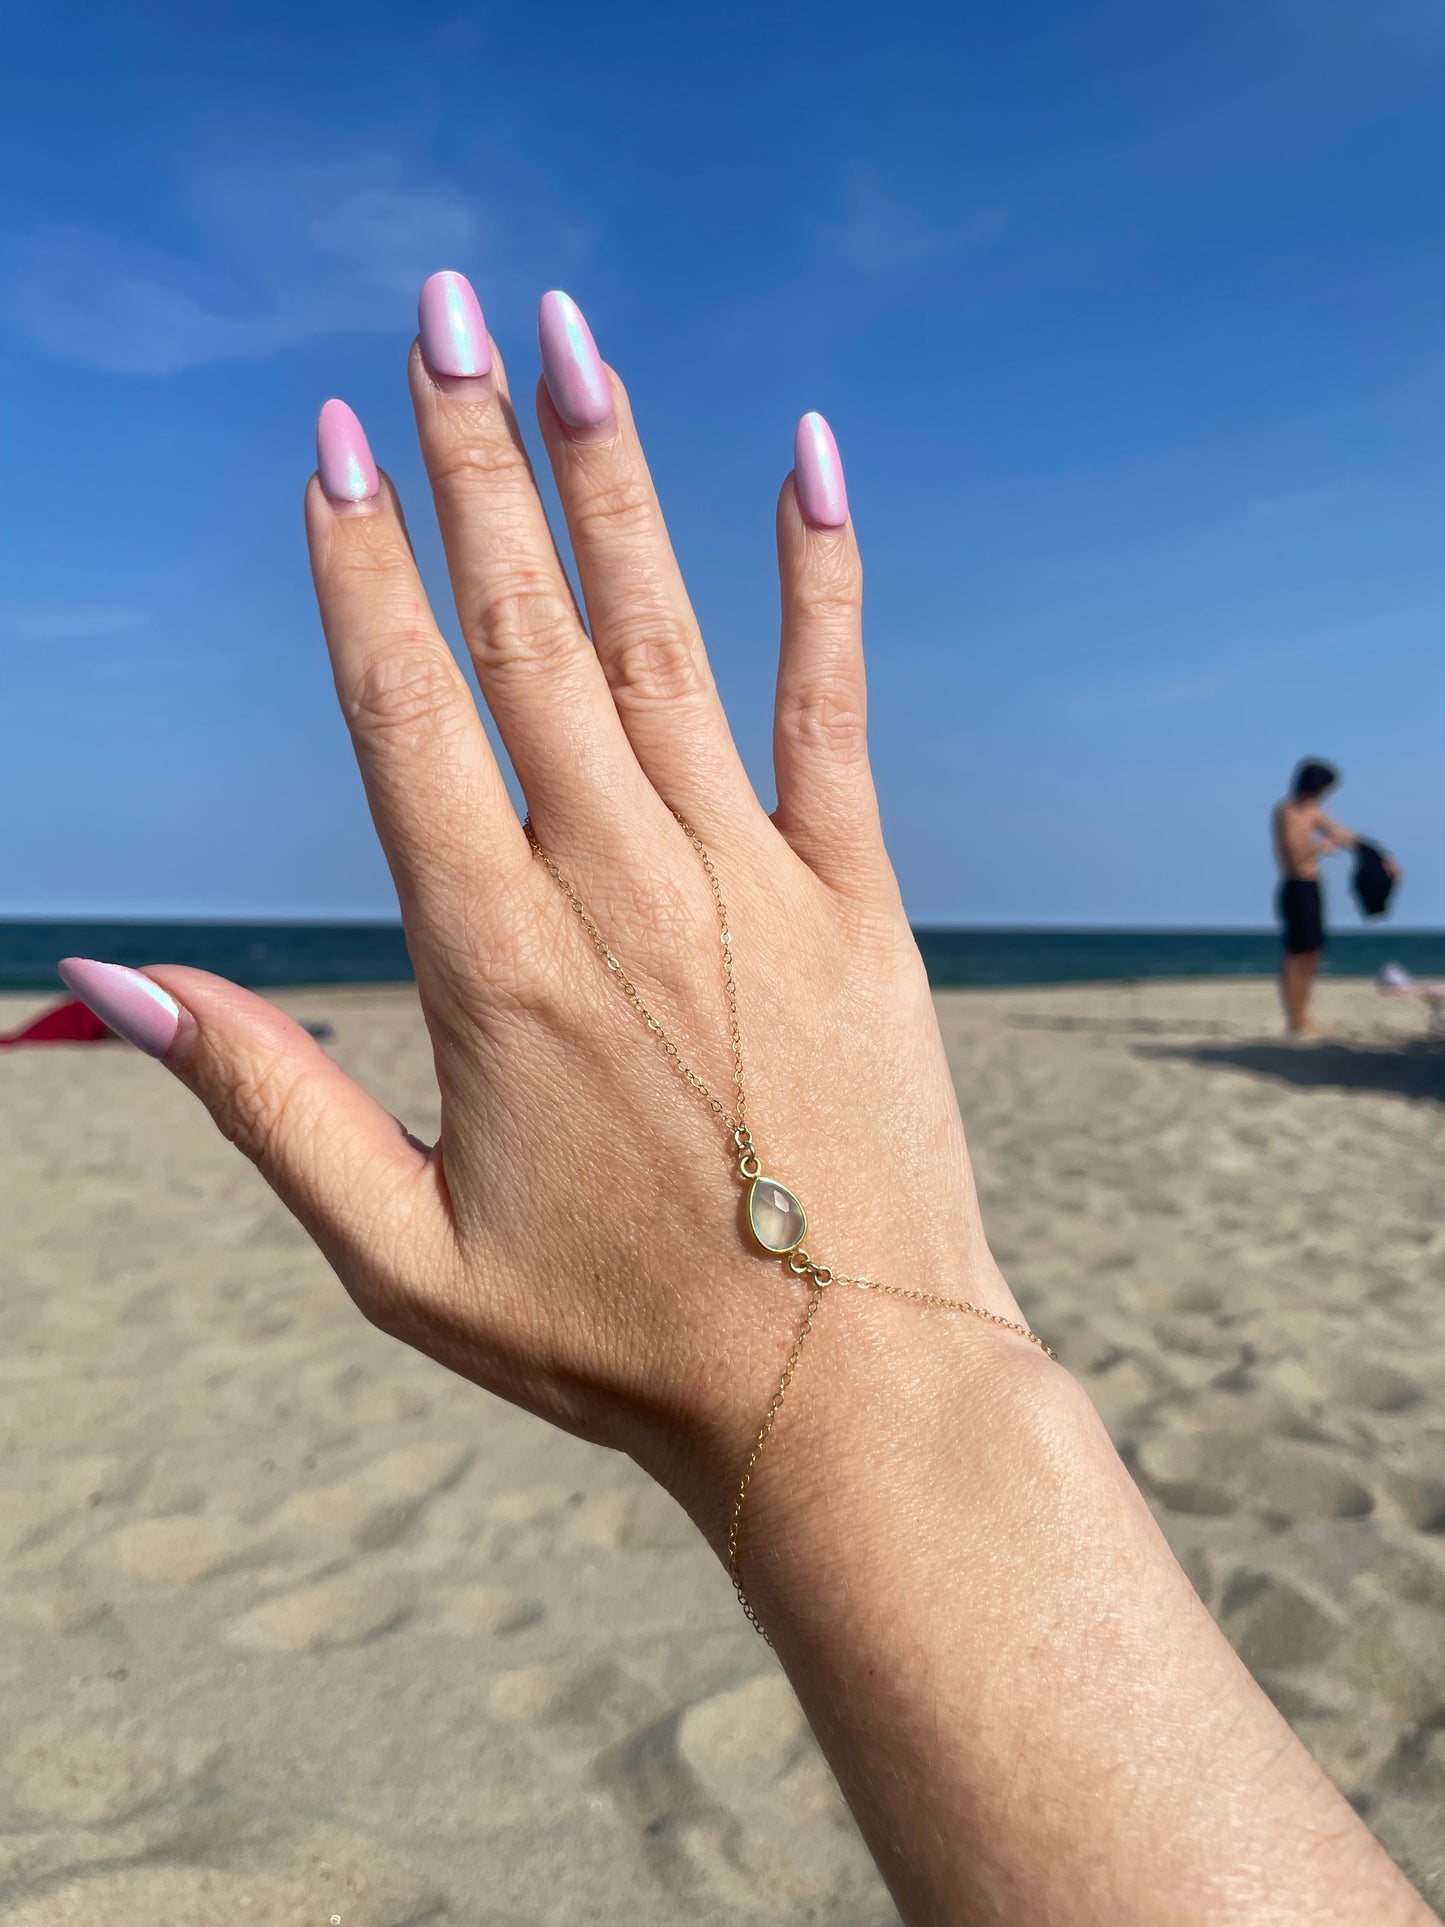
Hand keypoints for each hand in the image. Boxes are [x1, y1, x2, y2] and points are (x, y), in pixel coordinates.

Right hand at [74, 279, 1024, 1542]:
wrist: (840, 1385)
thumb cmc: (613, 1336)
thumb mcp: (398, 1251)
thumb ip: (260, 1101)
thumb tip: (109, 986)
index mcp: (492, 960)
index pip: (404, 714)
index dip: (361, 570)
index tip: (336, 442)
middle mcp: (617, 886)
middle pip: (526, 633)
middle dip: (473, 463)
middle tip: (442, 312)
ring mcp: (749, 880)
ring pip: (661, 639)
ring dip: (609, 478)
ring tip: (568, 339)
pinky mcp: (856, 900)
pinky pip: (830, 708)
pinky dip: (819, 582)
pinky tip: (808, 463)